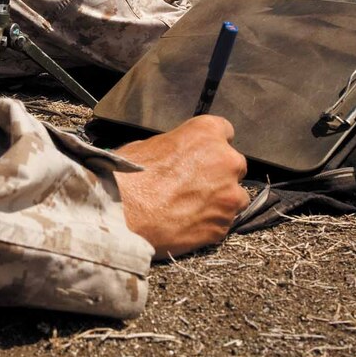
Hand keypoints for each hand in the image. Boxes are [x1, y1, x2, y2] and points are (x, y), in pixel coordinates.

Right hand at [113, 115, 248, 258]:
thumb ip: (176, 148)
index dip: (212, 145)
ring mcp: (228, 196)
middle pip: (234, 165)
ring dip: (218, 201)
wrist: (121, 215)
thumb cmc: (128, 178)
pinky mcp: (222, 225)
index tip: (204, 155)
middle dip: (218, 174)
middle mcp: (225, 161)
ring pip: (233, 197)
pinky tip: (186, 223)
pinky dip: (209, 223)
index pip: (225, 131)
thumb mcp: (148, 146)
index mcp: (206, 133)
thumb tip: (176, 156)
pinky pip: (223, 223)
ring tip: (189, 208)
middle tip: (192, 185)